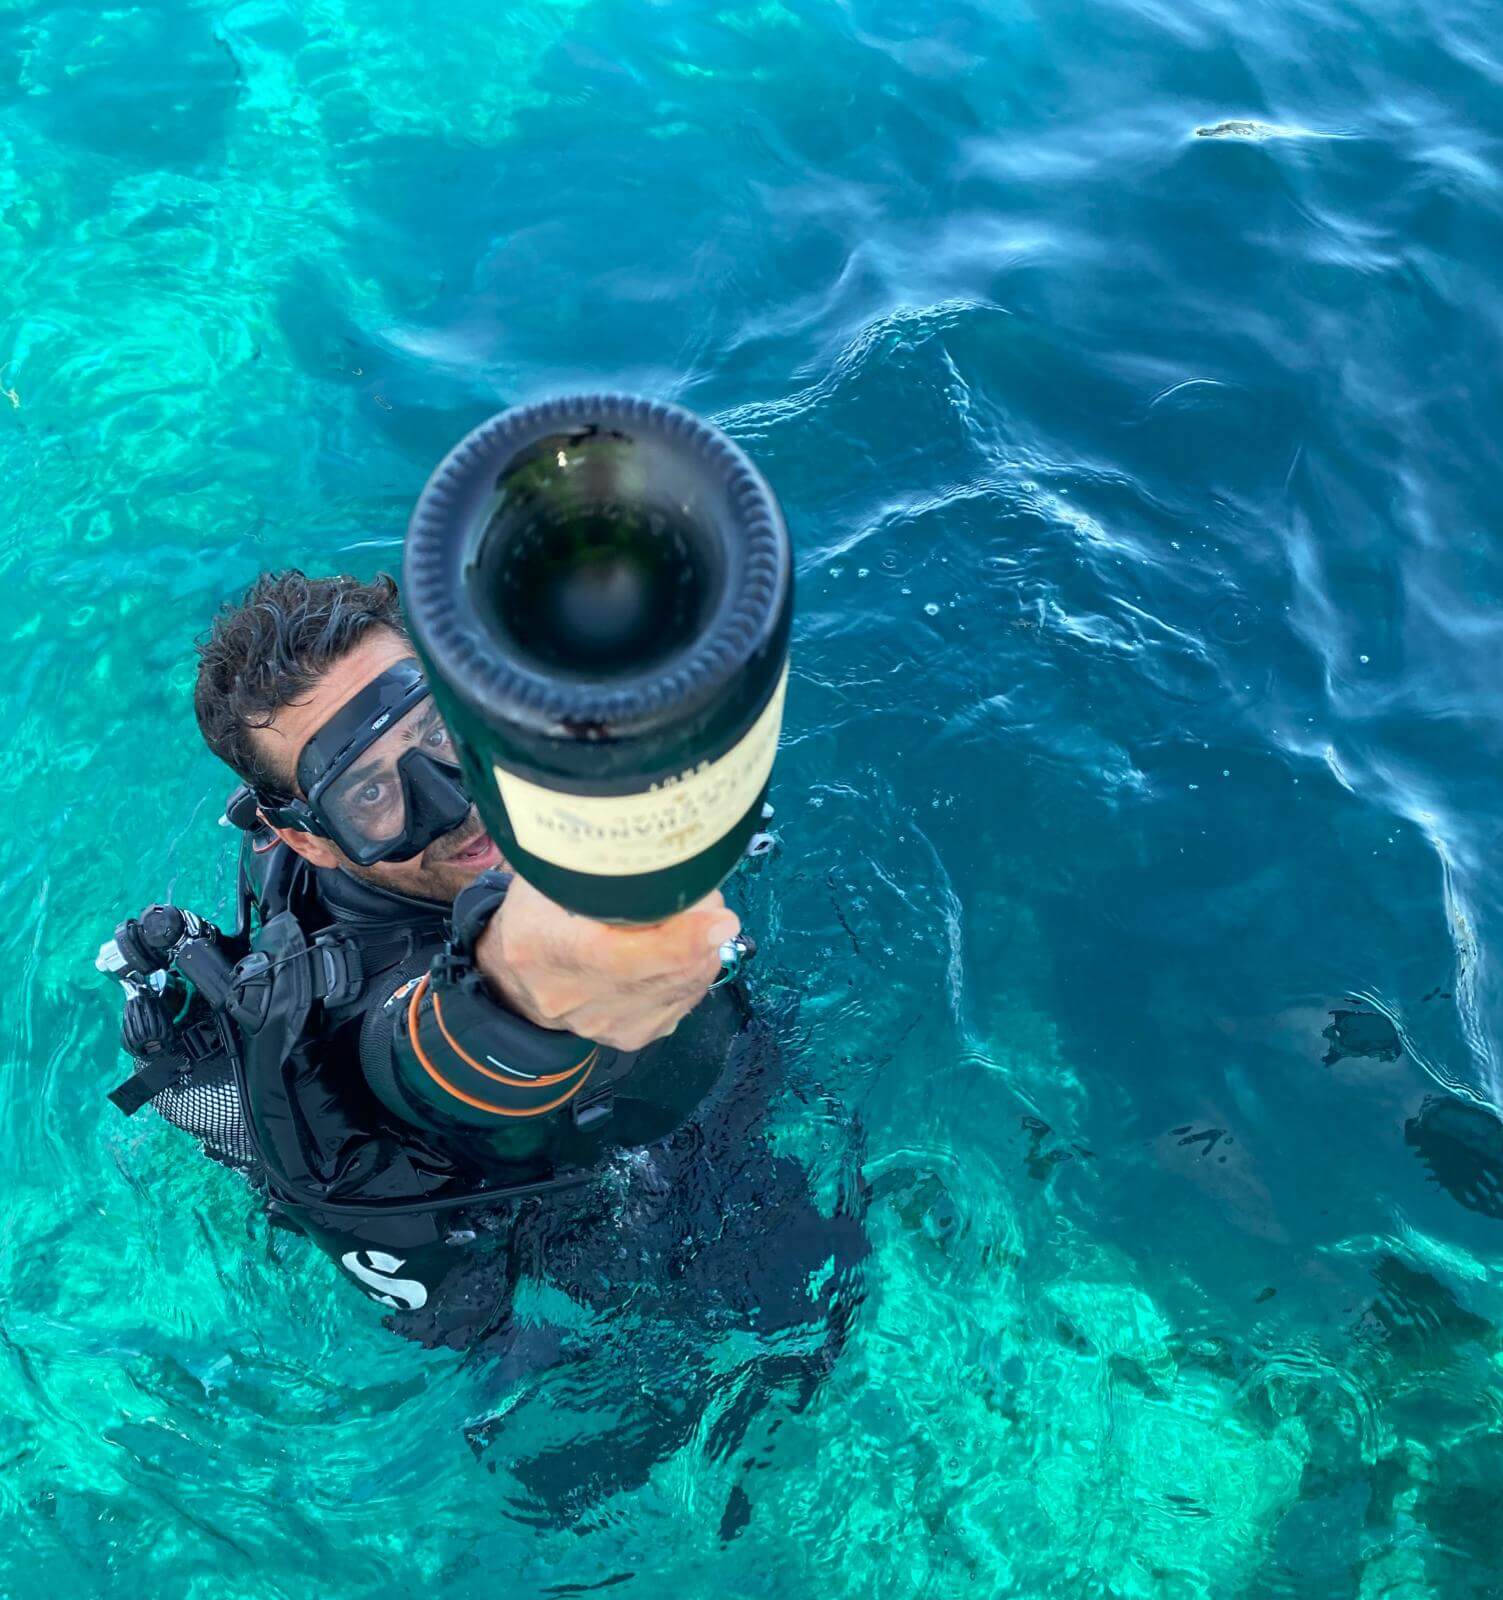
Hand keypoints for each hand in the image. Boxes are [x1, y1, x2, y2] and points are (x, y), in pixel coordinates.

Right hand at [473, 874, 739, 1051]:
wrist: (514, 980)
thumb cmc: (535, 912)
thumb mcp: (546, 874)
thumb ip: (592, 863)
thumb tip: (656, 845)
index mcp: (543, 948)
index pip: (620, 956)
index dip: (677, 940)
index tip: (720, 917)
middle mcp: (573, 998)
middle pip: (662, 972)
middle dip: (701, 932)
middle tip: (709, 897)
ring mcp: (603, 1025)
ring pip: (681, 988)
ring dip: (703, 950)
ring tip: (698, 916)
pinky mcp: (630, 1036)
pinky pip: (683, 1002)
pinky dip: (695, 970)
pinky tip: (689, 947)